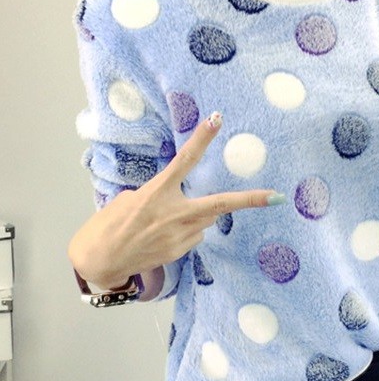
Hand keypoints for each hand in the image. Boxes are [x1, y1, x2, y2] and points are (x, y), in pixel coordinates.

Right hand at [68, 112, 283, 288]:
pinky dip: (185, 231)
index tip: (217, 120)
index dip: (201, 139)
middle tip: (276, 197)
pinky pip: (194, 235)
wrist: (100, 260)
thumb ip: (160, 195)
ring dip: (196, 216)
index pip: (185, 160)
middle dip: (250, 201)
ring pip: (205, 220)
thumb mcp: (130, 199)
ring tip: (165, 222)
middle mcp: (174, 214)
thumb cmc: (109, 224)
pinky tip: (162, 236)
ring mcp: (179, 236)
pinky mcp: (180, 252)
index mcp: (157, 193)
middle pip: (220, 204)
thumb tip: (183, 203)